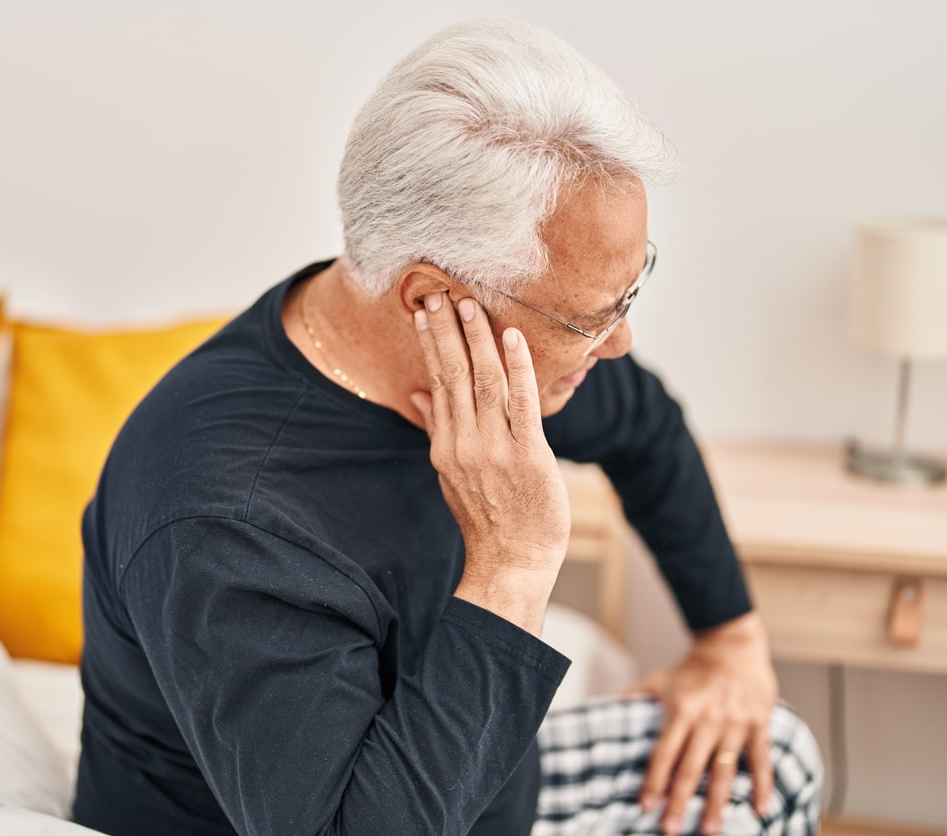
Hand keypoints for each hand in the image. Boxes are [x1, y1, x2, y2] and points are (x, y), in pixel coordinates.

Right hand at [411, 292, 569, 634]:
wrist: (511, 561)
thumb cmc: (487, 517)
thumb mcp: (450, 474)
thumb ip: (437, 429)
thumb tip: (418, 393)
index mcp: (445, 445)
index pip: (437, 382)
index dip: (431, 344)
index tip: (425, 311)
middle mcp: (464, 443)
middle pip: (454, 375)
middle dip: (447, 330)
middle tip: (441, 292)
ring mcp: (495, 449)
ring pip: (484, 382)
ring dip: (478, 339)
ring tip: (472, 305)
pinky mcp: (528, 456)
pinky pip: (522, 404)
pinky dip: (518, 368)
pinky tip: (513, 339)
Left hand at [629, 611, 777, 834]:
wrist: (732, 644)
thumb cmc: (692, 667)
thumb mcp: (660, 680)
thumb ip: (634, 697)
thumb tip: (602, 705)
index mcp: (681, 710)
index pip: (663, 752)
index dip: (654, 780)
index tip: (645, 806)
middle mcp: (707, 719)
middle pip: (691, 768)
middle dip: (679, 801)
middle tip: (669, 829)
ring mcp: (735, 723)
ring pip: (724, 770)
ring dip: (716, 803)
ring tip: (709, 829)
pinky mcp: (759, 724)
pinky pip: (761, 760)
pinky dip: (762, 786)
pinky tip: (761, 810)